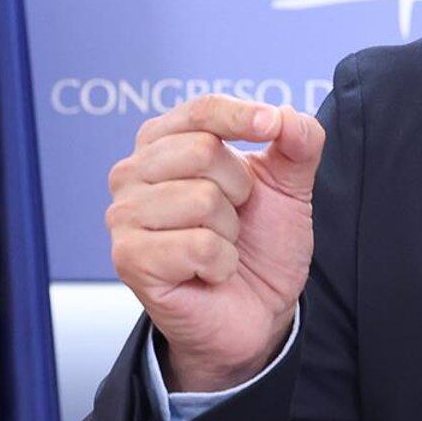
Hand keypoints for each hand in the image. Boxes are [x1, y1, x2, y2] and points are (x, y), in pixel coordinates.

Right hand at [106, 95, 325, 392]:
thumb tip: (287, 117)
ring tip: (220, 245)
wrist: (257, 311)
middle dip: (240, 189)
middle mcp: (132, 172)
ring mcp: (123, 216)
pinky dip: (221, 263)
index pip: (202, 109)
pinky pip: (198, 245)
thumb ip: (297, 141)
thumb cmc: (261, 242)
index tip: (274, 127)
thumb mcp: (290, 185)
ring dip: (230, 230)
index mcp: (164, 142)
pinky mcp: (129, 259)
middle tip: (235, 218)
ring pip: (202, 199)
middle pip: (203, 150)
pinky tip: (210, 273)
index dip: (244, 116)